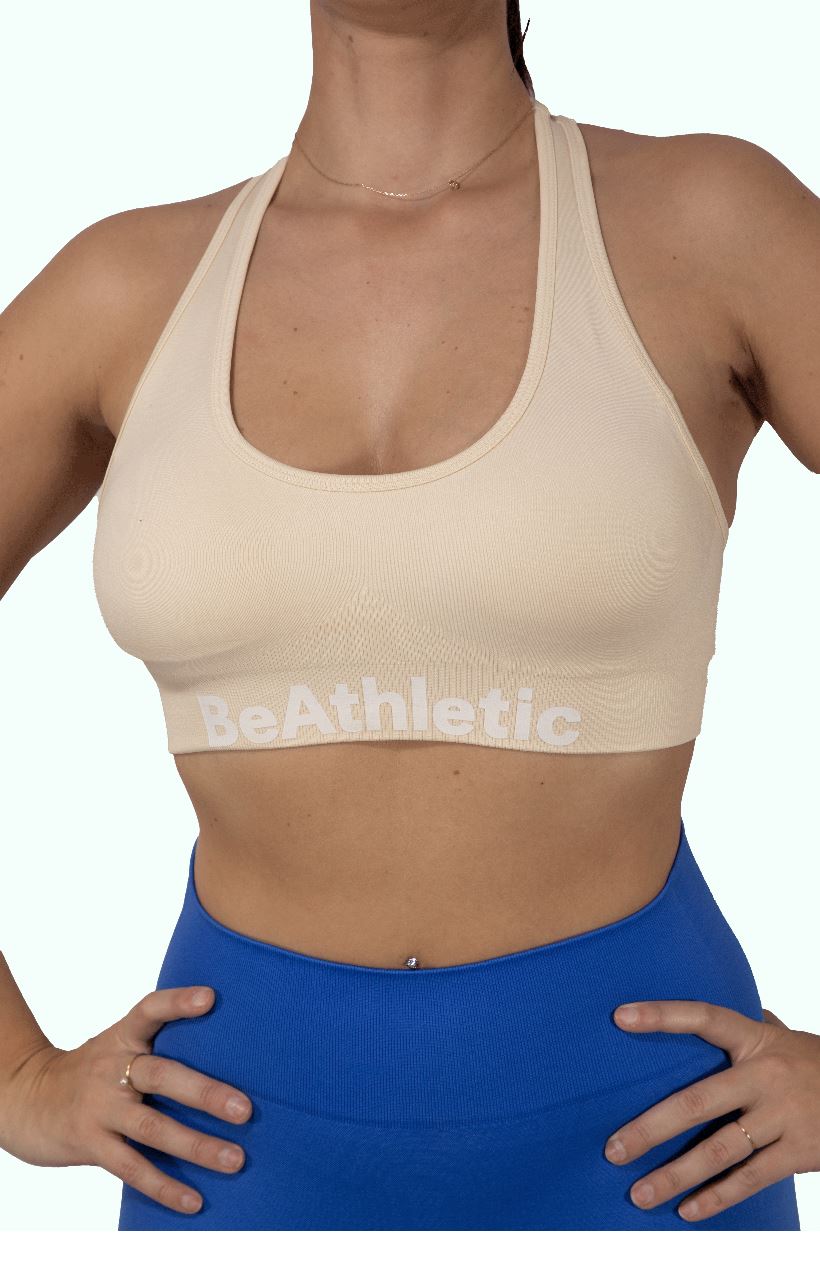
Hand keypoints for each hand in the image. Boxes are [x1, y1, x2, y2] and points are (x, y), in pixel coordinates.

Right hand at [0, 985, 252, 1215]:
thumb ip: (162, 1046)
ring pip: (151, 1128)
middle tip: (246, 1110)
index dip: (178, 1002)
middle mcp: (112, 1068)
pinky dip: (163, 1186)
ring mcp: (100, 1107)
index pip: (150, 1010)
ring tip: (234, 1160)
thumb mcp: (119, 1045)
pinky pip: (131, 1167)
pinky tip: (193, 1201)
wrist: (29, 1098)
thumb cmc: (96, 1071)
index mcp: (123, 1037)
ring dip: (196, 1146)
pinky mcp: (90, 1143)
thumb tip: (235, 1058)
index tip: (210, 997)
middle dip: (205, 1093)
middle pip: (161, 1076)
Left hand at [603, 1000, 819, 1220]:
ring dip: (676, 1176)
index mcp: (755, 1039)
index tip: (620, 1018)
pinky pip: (750, 1179)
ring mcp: (783, 1115)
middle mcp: (765, 1075)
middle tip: (613, 1149)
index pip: (703, 1017)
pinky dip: (717, 1197)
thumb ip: (742, 1029)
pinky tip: (687, 1210)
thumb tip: (697, 1017)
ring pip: (720, 1150)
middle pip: (698, 1101)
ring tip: (640, 1193)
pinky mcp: (800, 1151)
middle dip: (651, 1128)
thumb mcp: (780, 1036)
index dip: (662, 1016)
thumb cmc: (810, 1063)